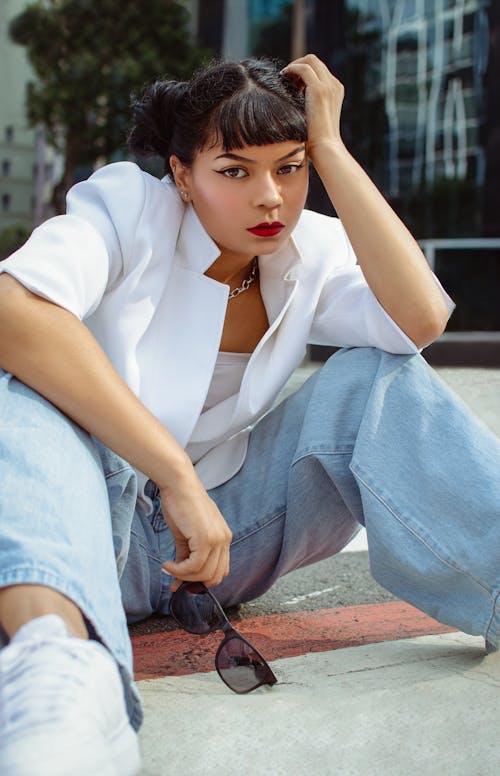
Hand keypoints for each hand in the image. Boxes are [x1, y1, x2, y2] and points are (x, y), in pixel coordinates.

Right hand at [159, 465, 231, 590]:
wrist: (178, 485)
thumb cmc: (180, 504)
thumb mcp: (186, 535)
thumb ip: (186, 556)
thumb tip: (177, 578)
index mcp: (223, 537)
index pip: (221, 570)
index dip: (202, 580)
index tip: (183, 582)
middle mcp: (225, 539)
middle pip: (214, 577)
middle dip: (193, 582)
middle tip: (174, 578)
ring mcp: (217, 540)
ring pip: (204, 574)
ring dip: (183, 576)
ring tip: (168, 568)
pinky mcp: (206, 539)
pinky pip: (194, 566)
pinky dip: (179, 570)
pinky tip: (167, 564)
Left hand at [282, 54, 344, 163]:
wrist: (324, 148)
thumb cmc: (316, 139)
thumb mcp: (314, 117)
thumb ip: (309, 104)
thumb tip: (293, 100)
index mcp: (335, 90)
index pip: (318, 70)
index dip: (302, 71)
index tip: (290, 81)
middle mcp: (334, 85)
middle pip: (314, 61)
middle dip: (298, 65)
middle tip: (285, 77)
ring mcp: (328, 86)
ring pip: (310, 60)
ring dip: (294, 66)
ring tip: (283, 77)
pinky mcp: (319, 90)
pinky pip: (303, 68)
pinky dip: (292, 69)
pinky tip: (282, 78)